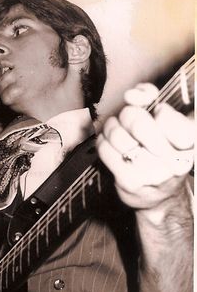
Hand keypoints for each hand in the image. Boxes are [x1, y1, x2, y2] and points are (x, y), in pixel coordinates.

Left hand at [96, 83, 193, 210]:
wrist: (160, 195)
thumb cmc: (161, 151)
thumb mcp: (167, 121)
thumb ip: (151, 97)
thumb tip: (132, 96)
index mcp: (189, 143)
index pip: (165, 114)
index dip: (155, 107)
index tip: (154, 111)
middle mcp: (174, 161)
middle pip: (138, 123)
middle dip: (128, 115)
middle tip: (127, 117)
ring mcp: (151, 174)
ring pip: (118, 135)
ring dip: (112, 126)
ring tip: (114, 128)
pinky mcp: (129, 182)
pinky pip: (106, 150)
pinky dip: (103, 141)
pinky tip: (108, 142)